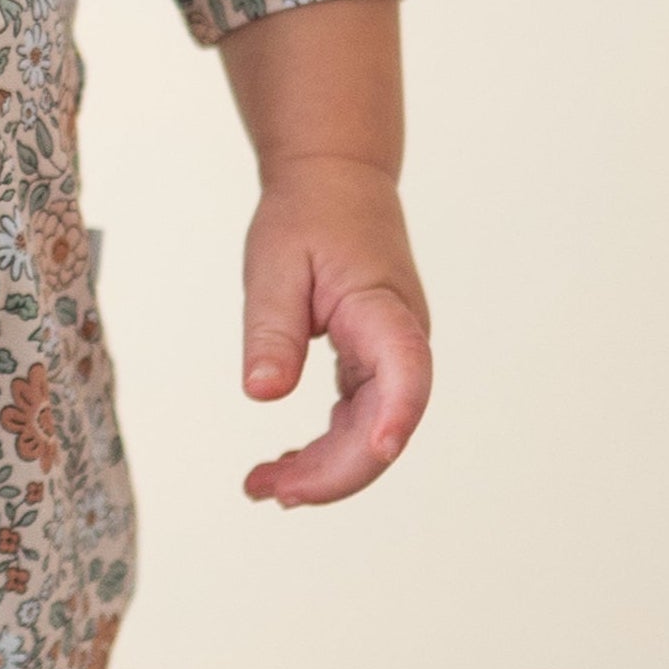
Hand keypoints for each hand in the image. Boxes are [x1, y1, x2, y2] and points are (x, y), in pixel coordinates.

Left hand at [238, 152, 431, 505]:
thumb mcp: (275, 261)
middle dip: (330, 472)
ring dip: (325, 469)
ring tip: (265, 487)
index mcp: (383, 308)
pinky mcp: (375, 361)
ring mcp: (393, 356)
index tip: (379, 451)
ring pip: (371, 431)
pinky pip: (359, 417)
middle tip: (265, 491)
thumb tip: (263, 394)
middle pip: (381, 425)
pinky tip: (287, 464)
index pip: (405, 367)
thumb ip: (273, 327)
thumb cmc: (308, 212)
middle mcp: (401, 340)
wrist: (335, 177)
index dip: (397, 414)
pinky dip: (326, 446)